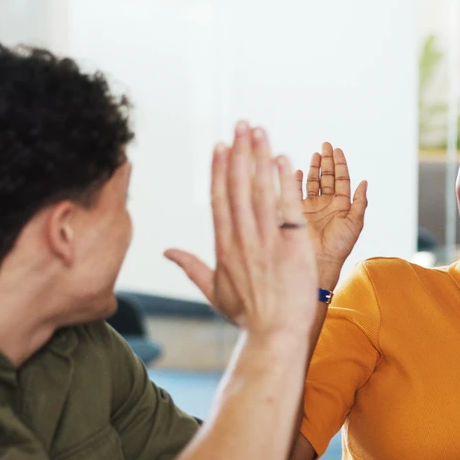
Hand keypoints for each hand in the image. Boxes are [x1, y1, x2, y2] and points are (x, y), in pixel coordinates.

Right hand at [165, 122, 316, 336]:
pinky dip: (283, 184)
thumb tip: (167, 251)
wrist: (274, 335)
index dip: (221, 171)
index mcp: (224, 247)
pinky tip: (282, 160)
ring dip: (260, 158)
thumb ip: (191, 267)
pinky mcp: (292, 247)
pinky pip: (286, 209)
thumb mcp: (214, 292)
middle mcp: (243, 240)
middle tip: (241, 124)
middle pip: (239, 188)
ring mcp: (267, 242)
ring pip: (261, 192)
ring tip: (260, 131)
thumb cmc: (248, 316)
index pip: (220, 200)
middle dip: (240, 154)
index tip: (221, 146)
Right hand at [295, 142, 368, 279]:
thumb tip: (364, 182)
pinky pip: (298, 192)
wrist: (319, 260)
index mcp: (342, 205)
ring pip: (314, 182)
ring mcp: (312, 207)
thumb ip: (360, 202)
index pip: (341, 179)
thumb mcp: (355, 222)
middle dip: (327, 161)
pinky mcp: (298, 211)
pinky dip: (298, 181)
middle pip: (327, 177)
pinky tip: (300, 171)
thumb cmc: (339, 245)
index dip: (340, 164)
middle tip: (326, 145)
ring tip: (316, 153)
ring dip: (315, 167)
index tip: (338, 150)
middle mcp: (327, 204)